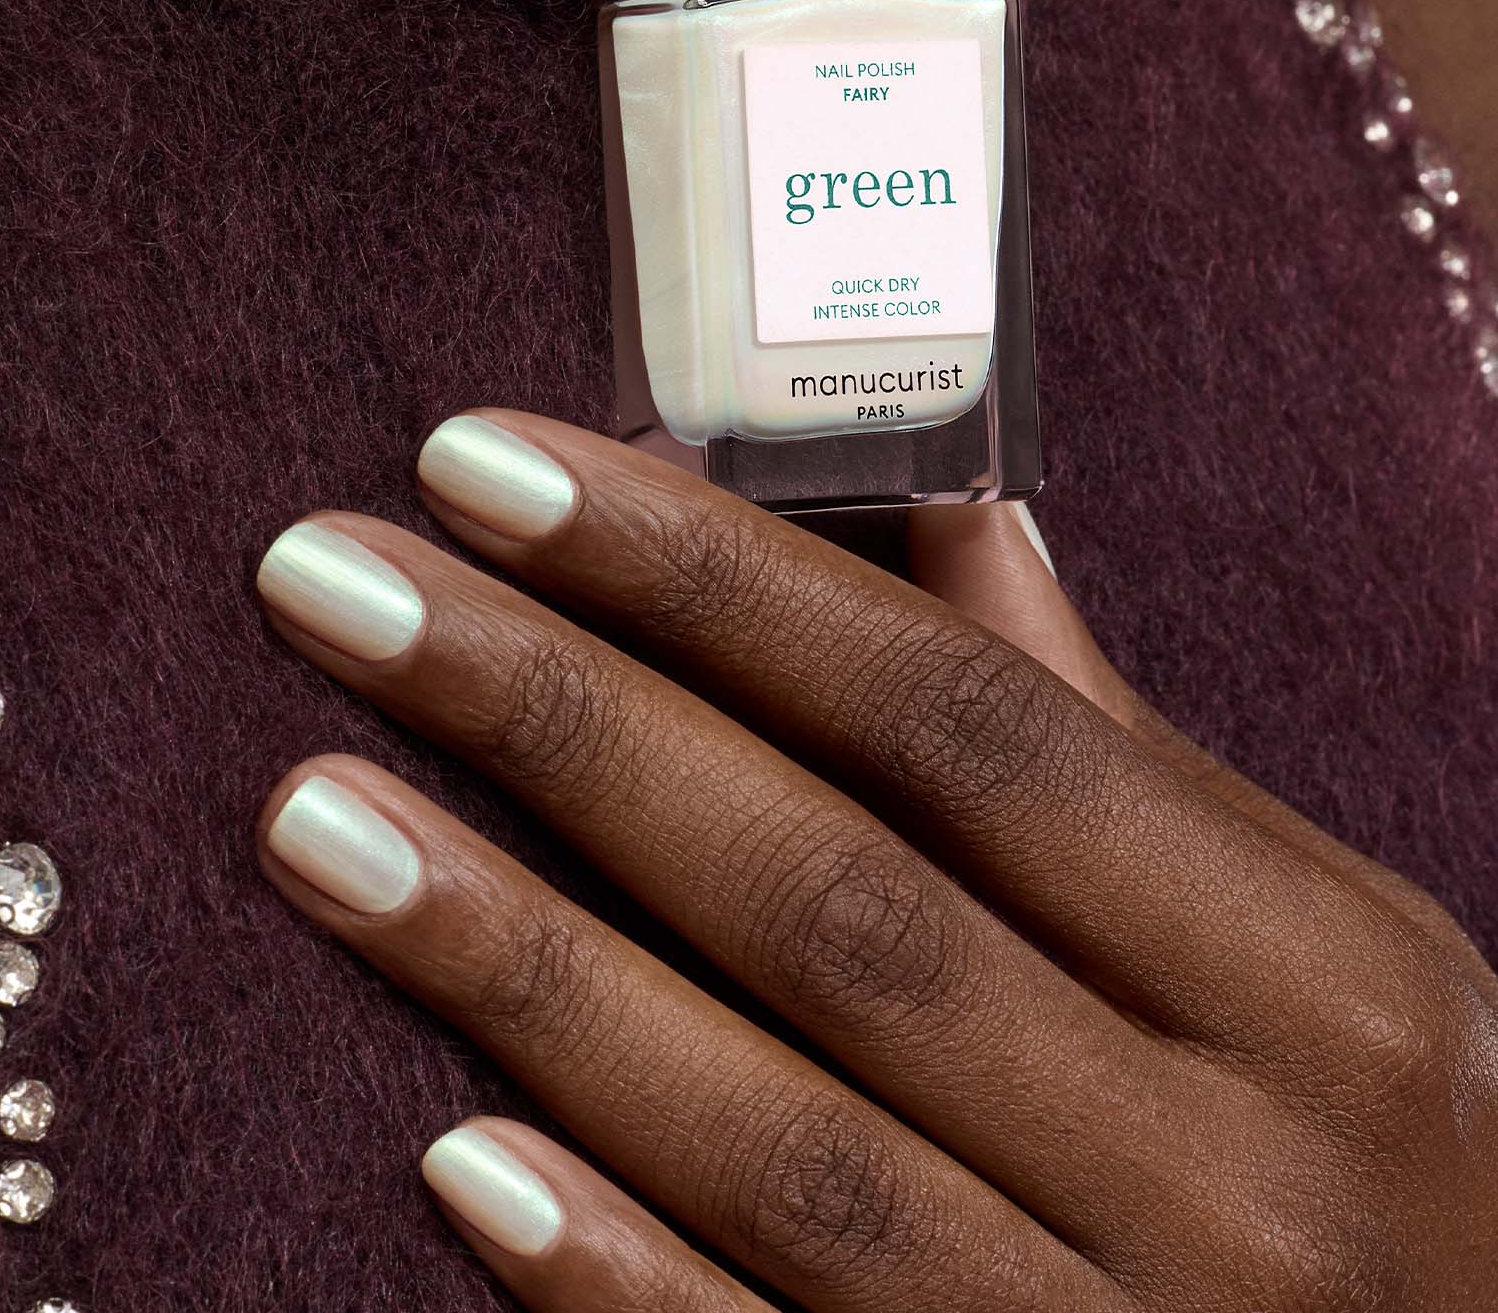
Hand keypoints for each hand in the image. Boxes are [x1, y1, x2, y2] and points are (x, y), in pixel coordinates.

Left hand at [252, 410, 1497, 1310]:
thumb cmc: (1385, 1182)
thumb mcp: (1318, 964)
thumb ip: (1108, 758)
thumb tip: (948, 529)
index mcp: (1313, 977)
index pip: (953, 718)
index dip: (705, 578)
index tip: (494, 467)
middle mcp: (1235, 1171)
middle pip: (828, 889)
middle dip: (559, 717)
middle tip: (341, 584)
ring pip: (772, 1132)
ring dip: (518, 963)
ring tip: (313, 814)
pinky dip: (617, 1277)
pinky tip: (455, 1153)